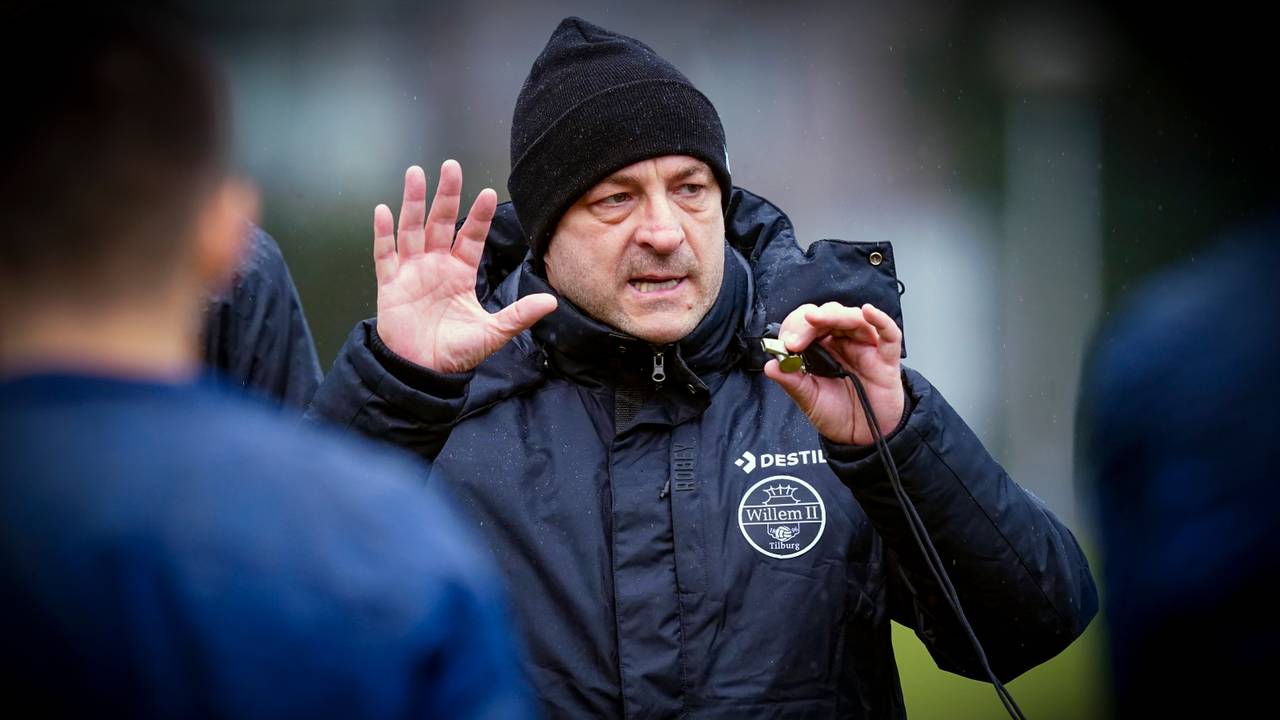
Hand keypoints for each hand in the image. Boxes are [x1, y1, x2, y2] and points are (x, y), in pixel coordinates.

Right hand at [373, 160, 556, 372]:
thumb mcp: (492, 333)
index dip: (478, 216)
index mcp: (460, 273)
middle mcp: (435, 266)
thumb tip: (551, 302)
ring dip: (413, 202)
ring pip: (412, 229)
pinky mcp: (390, 285)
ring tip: (416, 174)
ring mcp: (411, 272)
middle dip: (446, 195)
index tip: (487, 193)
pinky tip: (384, 210)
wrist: (422, 373)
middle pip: (440, 222)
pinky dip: (383, 233)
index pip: (470, 237)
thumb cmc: (455, 353)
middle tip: (451, 166)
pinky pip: (385, 254)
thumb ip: (518, 314)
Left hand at [763, 302, 904, 445]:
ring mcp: (866, 348)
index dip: (796, 327)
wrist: (862, 436)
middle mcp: (844, 342)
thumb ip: (792, 381)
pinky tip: (869, 312)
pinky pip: (890, 334)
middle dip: (810, 321)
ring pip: (854, 318)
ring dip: (835, 315)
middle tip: (795, 339)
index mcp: (822, 348)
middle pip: (830, 315)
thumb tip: (770, 366)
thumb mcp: (808, 399)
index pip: (808, 324)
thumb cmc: (838, 413)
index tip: (786, 343)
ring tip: (816, 319)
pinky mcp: (887, 359)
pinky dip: (881, 320)